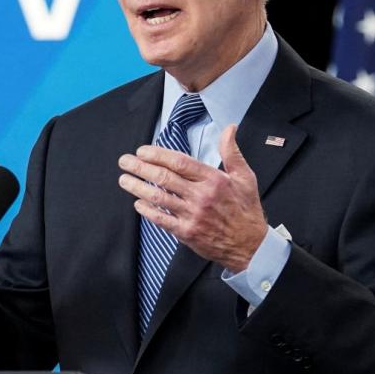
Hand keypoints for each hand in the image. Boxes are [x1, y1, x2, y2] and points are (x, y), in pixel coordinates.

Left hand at [117, 124, 267, 272]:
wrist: (251, 245)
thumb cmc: (245, 209)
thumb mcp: (245, 177)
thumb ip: (232, 152)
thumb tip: (229, 128)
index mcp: (214, 179)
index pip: (179, 162)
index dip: (157, 155)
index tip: (142, 151)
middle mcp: (201, 196)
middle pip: (164, 177)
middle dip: (140, 167)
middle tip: (125, 161)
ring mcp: (193, 215)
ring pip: (159, 197)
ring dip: (138, 187)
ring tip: (124, 179)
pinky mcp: (187, 232)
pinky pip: (161, 219)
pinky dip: (147, 210)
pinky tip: (137, 202)